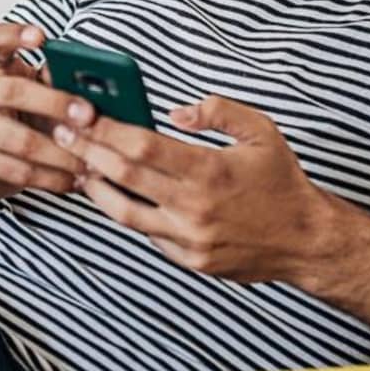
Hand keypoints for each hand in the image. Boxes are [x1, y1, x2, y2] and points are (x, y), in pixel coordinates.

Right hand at [0, 23, 85, 205]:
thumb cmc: (17, 119)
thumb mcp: (33, 95)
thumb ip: (57, 84)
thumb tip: (99, 85)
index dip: (14, 34)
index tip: (41, 36)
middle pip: (13, 91)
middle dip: (56, 104)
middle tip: (89, 116)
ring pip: (22, 141)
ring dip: (63, 154)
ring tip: (92, 162)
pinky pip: (20, 172)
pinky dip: (54, 178)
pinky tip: (75, 180)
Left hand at [53, 94, 341, 282]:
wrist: (306, 241)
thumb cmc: (281, 180)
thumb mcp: (261, 131)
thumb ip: (218, 110)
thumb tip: (176, 111)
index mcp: (210, 170)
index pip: (142, 146)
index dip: (106, 129)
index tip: (82, 114)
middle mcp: (194, 207)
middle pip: (123, 176)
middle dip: (87, 152)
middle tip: (62, 133)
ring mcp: (189, 238)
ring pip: (124, 213)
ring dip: (96, 188)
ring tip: (79, 167)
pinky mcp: (189, 260)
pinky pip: (147, 233)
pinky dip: (127, 212)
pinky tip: (114, 195)